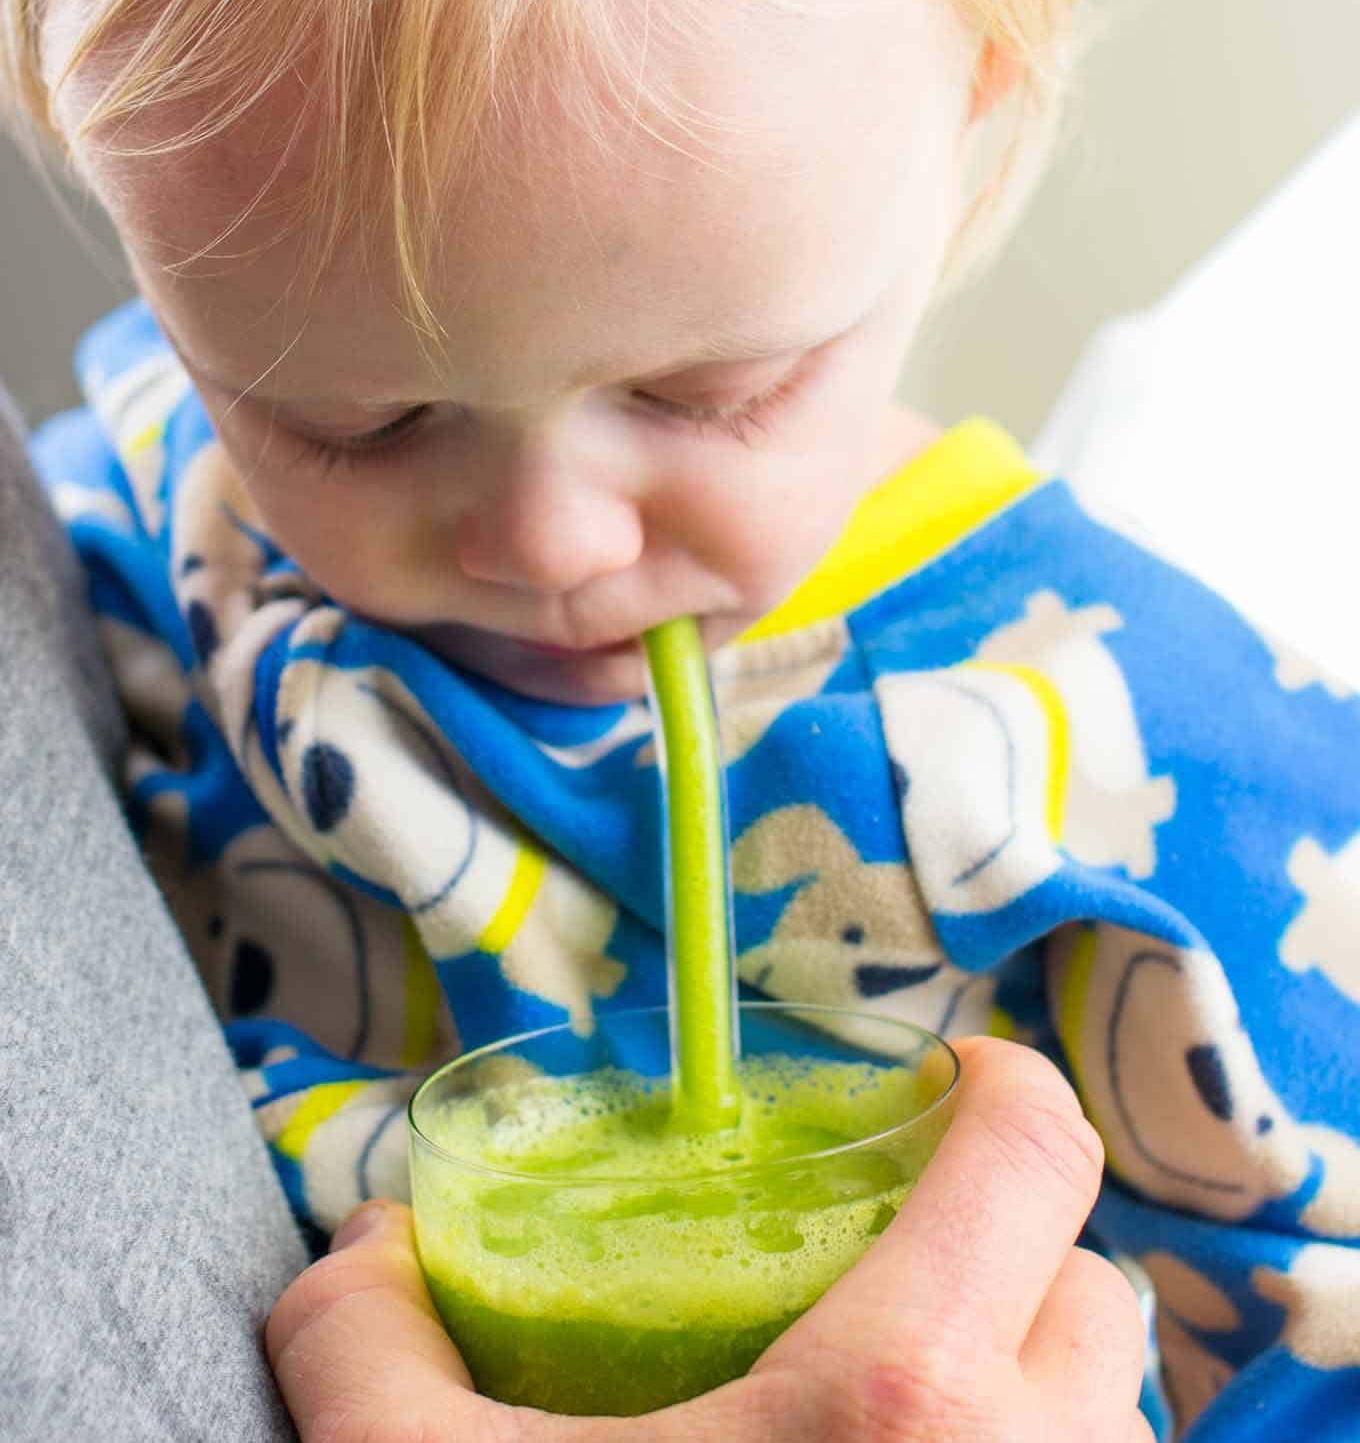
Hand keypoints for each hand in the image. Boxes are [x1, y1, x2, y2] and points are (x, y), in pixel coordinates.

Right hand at [267, 1035, 1153, 1440]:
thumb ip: (363, 1341)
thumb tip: (367, 1239)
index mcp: (903, 1403)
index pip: (1036, 1151)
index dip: (993, 1082)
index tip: (935, 1081)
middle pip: (1093, 1288)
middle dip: (1009, 1247)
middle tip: (895, 1258)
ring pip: (1110, 1421)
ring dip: (1032, 1384)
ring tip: (902, 1413)